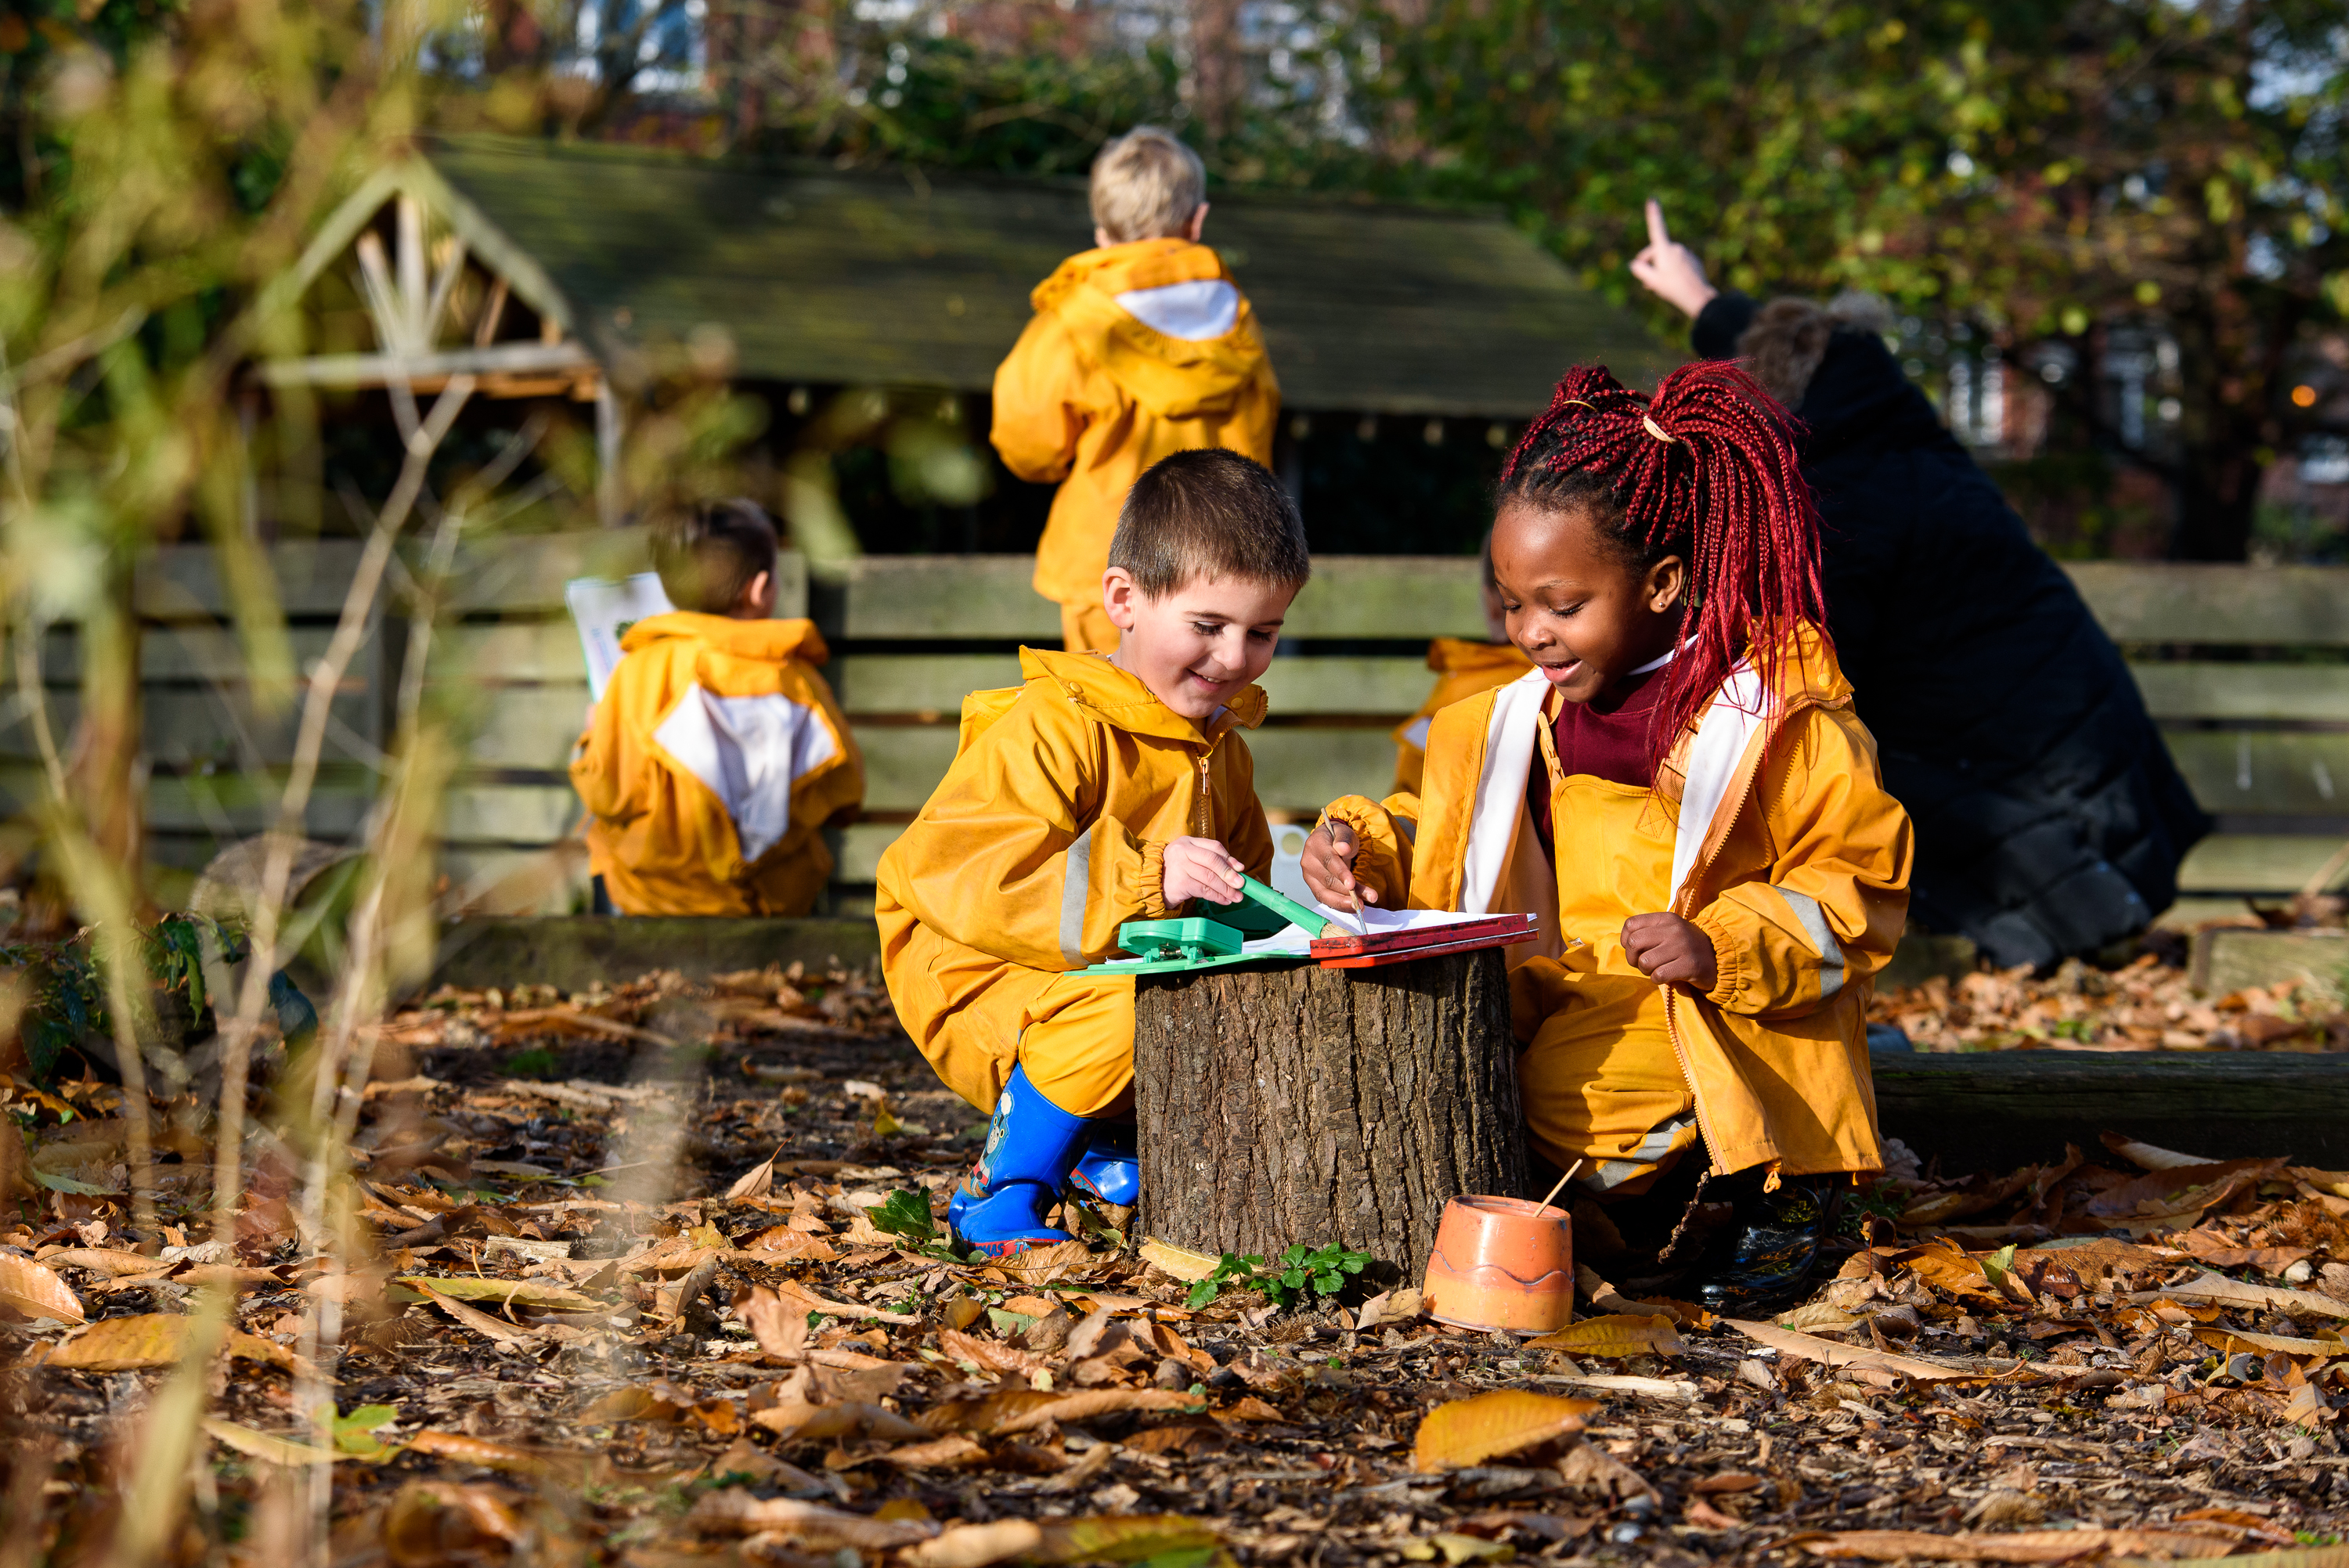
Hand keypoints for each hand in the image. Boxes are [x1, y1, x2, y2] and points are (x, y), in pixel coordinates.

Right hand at [1163, 836, 1245, 906]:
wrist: (1154, 886)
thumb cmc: (1177, 873)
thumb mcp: (1192, 861)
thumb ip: (1211, 862)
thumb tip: (1238, 870)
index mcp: (1188, 842)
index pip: (1213, 846)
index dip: (1229, 858)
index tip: (1241, 869)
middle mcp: (1182, 850)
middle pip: (1212, 860)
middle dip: (1229, 873)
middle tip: (1241, 885)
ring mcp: (1179, 866)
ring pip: (1209, 877)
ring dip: (1226, 889)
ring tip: (1236, 897)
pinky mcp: (1179, 882)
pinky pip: (1203, 890)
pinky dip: (1216, 896)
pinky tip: (1224, 900)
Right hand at [1301, 821, 1377, 907]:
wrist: (1331, 843)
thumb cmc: (1339, 838)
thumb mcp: (1344, 833)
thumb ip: (1344, 839)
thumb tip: (1343, 848)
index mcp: (1315, 844)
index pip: (1328, 861)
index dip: (1340, 873)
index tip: (1352, 884)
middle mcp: (1308, 862)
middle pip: (1327, 880)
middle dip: (1347, 892)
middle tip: (1365, 899)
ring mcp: (1309, 877)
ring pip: (1325, 894)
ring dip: (1344, 903)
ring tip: (1361, 906)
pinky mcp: (1315, 887)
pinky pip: (1326, 900)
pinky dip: (1341, 905)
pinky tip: (1355, 907)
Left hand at [1622, 912, 1718, 991]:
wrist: (1720, 957)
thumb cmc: (1686, 946)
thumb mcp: (1670, 931)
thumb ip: (1649, 932)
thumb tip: (1625, 943)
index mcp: (1666, 919)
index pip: (1631, 925)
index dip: (1626, 940)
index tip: (1636, 950)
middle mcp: (1673, 930)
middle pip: (1633, 943)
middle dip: (1633, 958)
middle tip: (1644, 964)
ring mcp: (1682, 946)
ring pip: (1645, 961)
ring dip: (1646, 971)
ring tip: (1658, 970)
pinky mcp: (1689, 965)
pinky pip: (1658, 975)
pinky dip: (1657, 980)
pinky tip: (1667, 977)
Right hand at [1629, 199, 1718, 319]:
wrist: (1698, 297)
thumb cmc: (1673, 289)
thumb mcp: (1652, 281)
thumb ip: (1641, 270)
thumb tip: (1635, 264)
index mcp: (1665, 250)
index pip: (1656, 228)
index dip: (1653, 214)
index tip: (1652, 199)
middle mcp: (1676, 248)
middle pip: (1657, 251)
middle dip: (1650, 263)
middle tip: (1646, 282)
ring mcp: (1686, 254)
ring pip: (1668, 259)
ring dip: (1661, 269)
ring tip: (1658, 287)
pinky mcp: (1693, 262)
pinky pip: (1678, 263)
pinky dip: (1672, 271)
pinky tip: (1672, 284)